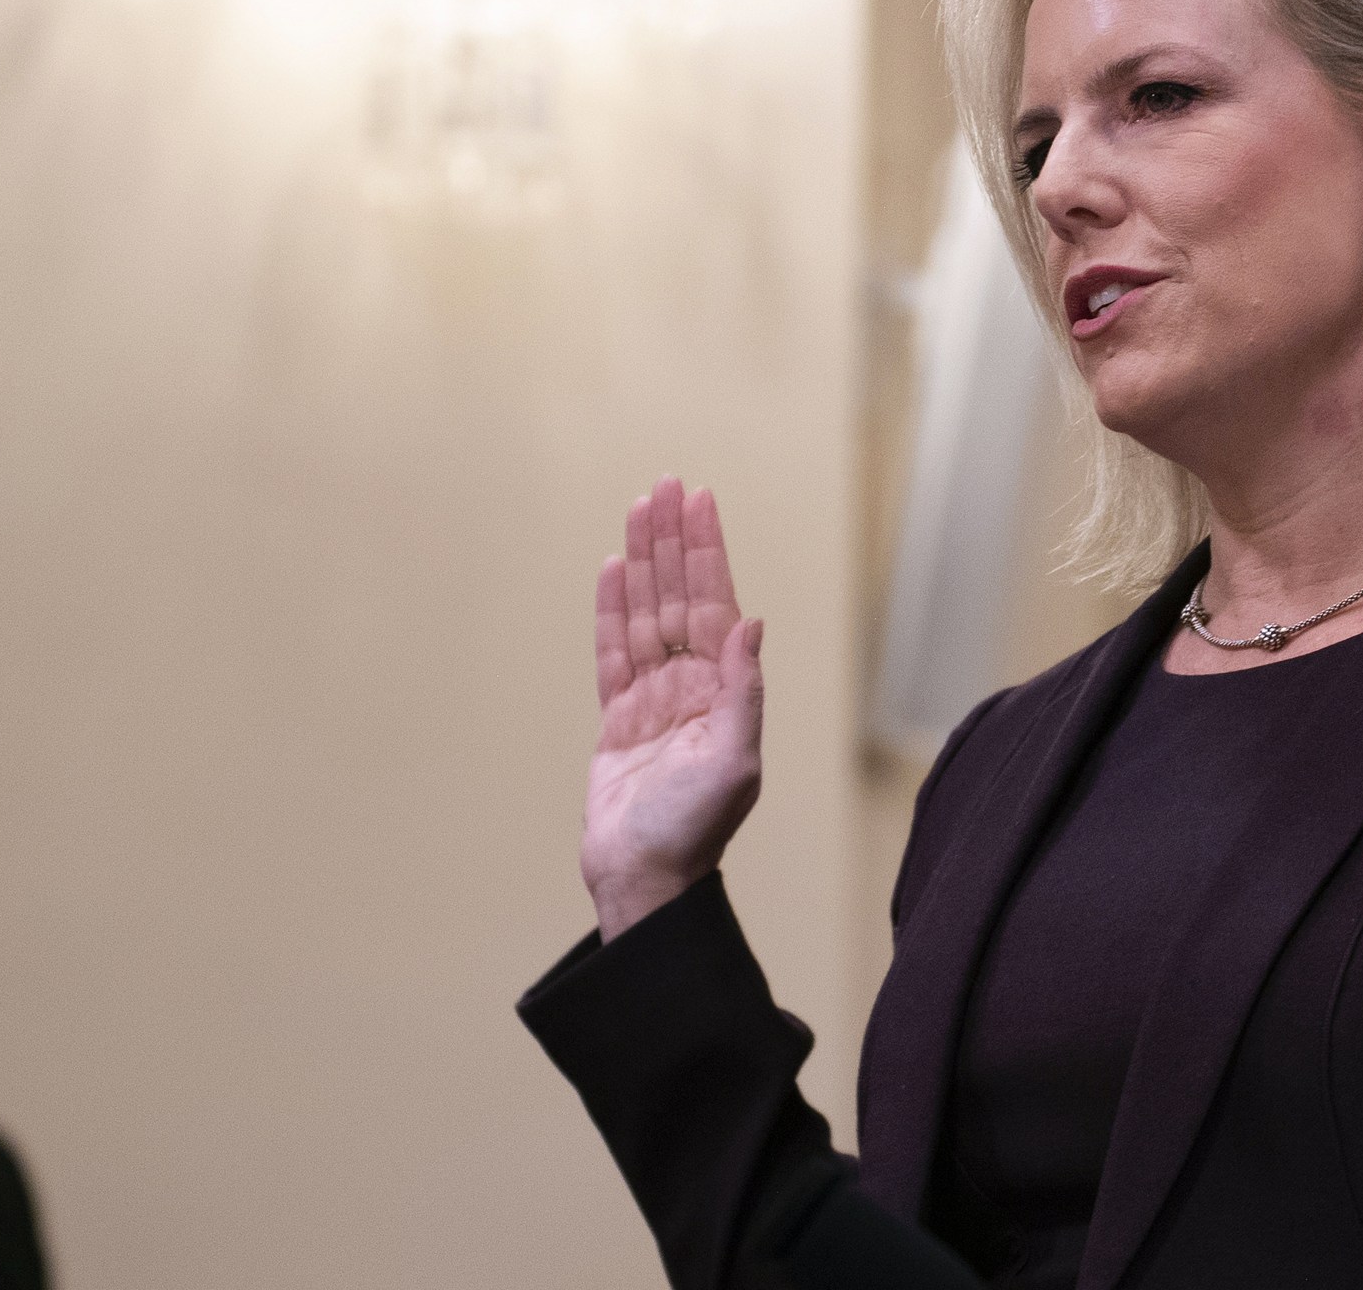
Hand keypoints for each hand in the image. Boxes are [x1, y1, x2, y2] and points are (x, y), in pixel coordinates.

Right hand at [582, 477, 764, 940]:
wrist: (645, 878)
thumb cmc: (695, 831)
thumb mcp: (734, 761)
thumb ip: (743, 690)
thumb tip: (752, 622)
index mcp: (723, 690)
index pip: (714, 603)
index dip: (706, 551)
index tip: (699, 501)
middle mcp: (690, 685)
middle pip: (678, 596)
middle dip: (673, 540)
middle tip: (666, 485)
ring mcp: (652, 699)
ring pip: (645, 614)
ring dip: (642, 562)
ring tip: (637, 511)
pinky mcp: (618, 718)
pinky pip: (611, 651)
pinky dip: (610, 610)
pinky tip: (610, 570)